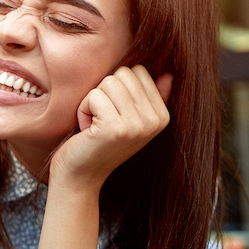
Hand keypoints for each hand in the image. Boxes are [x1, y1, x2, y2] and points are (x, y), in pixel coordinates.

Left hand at [53, 66, 173, 189]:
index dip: (115, 88)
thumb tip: (168, 74)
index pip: (138, 71)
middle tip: (100, 119)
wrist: (80, 177)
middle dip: (103, 92)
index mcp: (162, 116)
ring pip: (108, 82)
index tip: (112, 113)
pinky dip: (82, 110)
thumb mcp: (129, 121)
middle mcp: (154, 120)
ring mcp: (136, 125)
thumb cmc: (99, 144)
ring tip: (94, 124)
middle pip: (123, 74)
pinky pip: (94, 95)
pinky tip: (87, 130)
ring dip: (91, 101)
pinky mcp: (114, 128)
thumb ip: (150, 97)